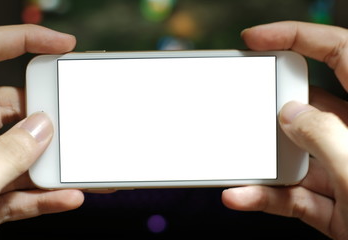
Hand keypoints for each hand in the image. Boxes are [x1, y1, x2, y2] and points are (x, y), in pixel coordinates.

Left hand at [0, 25, 83, 229]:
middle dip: (49, 117)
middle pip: (14, 111)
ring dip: (53, 166)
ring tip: (80, 168)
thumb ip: (6, 155)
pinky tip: (67, 197)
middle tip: (76, 121)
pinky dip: (43, 197)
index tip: (60, 45)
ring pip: (22, 156)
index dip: (23, 41)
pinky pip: (20, 193)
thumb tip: (40, 130)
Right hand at [222, 21, 347, 239]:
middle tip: (247, 109)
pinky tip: (241, 195)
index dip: (298, 36)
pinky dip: (266, 196)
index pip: (341, 53)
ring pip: (297, 156)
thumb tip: (291, 116)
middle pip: (311, 107)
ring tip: (237, 161)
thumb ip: (325, 136)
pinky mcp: (332, 206)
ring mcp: (345, 173)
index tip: (257, 39)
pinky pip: (293, 195)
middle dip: (273, 108)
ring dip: (264, 163)